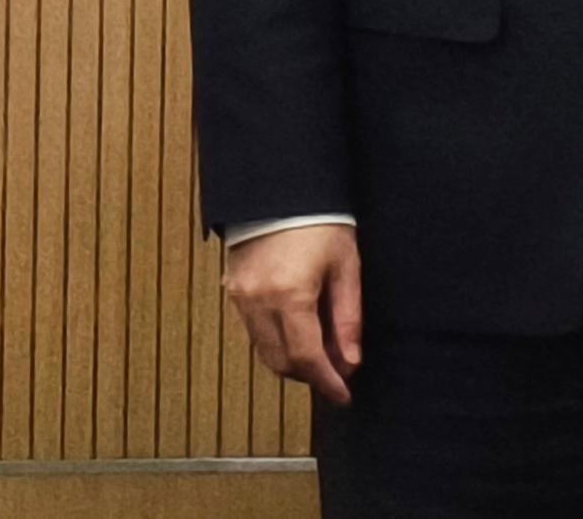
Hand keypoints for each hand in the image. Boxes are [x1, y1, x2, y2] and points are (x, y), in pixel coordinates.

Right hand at [225, 225, 364, 407]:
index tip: (344, 396)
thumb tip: (350, 362)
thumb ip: (347, 317)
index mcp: (290, 295)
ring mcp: (241, 298)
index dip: (327, 382)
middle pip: (282, 362)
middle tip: (337, 372)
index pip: (307, 358)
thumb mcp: (346, 265)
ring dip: (292, 361)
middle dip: (310, 375)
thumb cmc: (321, 220)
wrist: (281, 187)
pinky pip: (254, 332)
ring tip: (321, 352)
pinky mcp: (233, 291)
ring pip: (265, 351)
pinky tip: (298, 331)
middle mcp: (258, 302)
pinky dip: (276, 341)